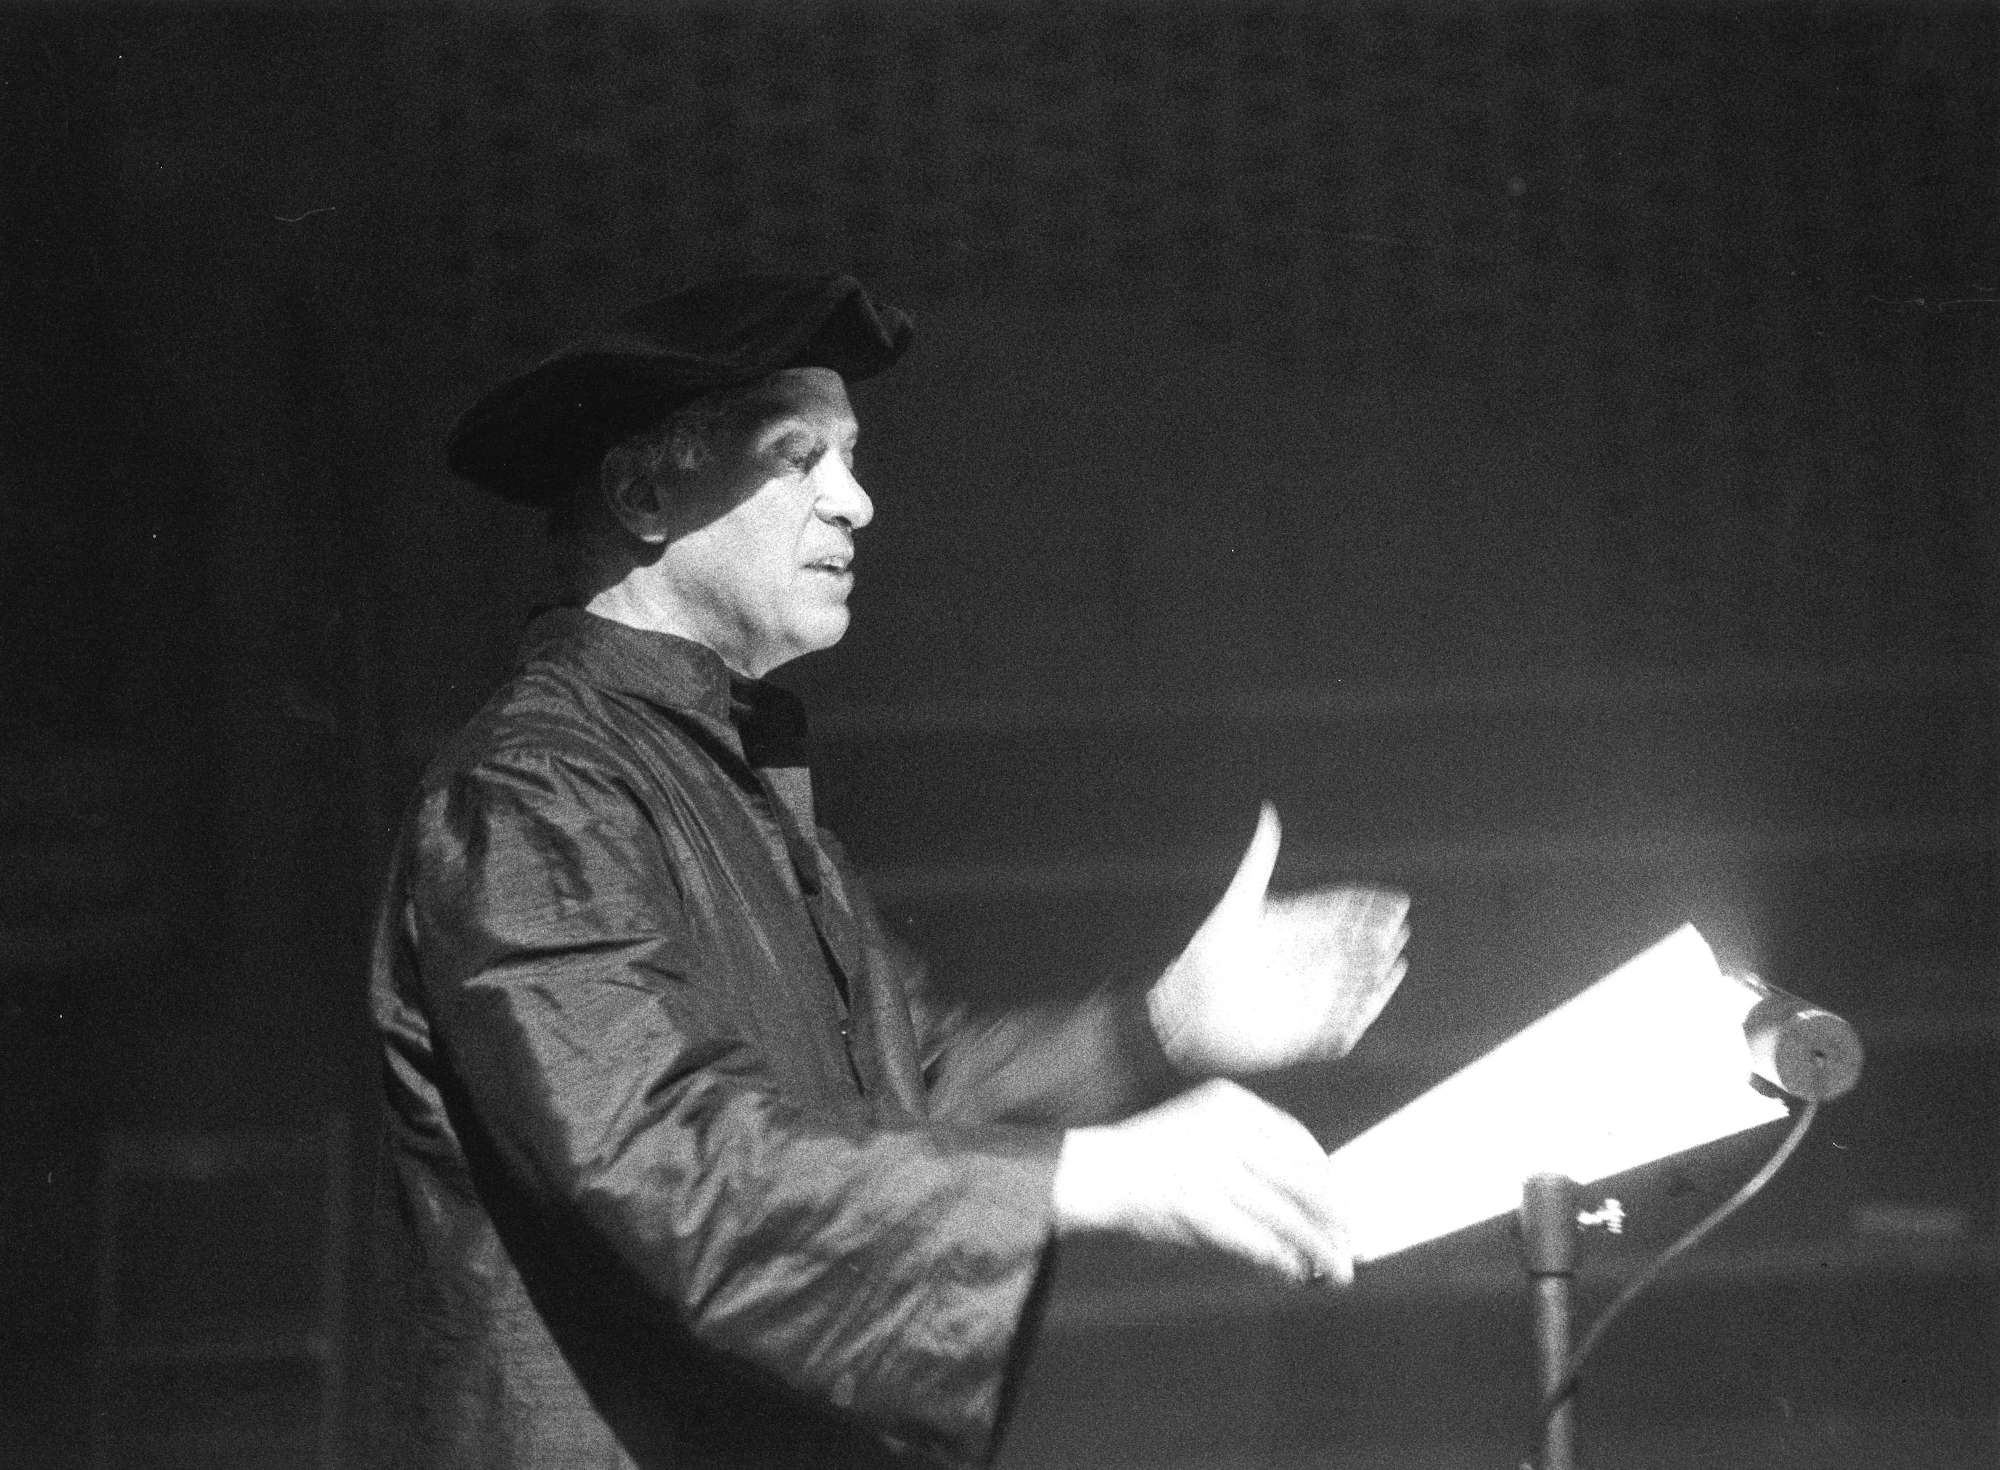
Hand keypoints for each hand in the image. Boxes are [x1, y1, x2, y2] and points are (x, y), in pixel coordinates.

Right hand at [1052, 1079, 1352, 1286]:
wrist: (1092, 1171)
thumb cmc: (1149, 1157)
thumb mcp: (1201, 1131)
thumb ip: (1248, 1156)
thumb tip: (1307, 1203)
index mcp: (1228, 1104)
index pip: (1295, 1139)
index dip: (1325, 1175)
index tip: (1341, 1203)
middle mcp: (1223, 1130)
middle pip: (1298, 1176)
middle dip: (1332, 1215)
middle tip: (1353, 1242)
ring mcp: (1208, 1166)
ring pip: (1281, 1212)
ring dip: (1314, 1247)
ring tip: (1335, 1270)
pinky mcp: (1194, 1204)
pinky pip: (1251, 1237)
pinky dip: (1277, 1258)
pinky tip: (1291, 1271)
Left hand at [1149, 803, 1408, 1074]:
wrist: (1187, 1011)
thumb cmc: (1207, 956)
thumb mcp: (1237, 905)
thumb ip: (1258, 862)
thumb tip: (1268, 812)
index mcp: (1291, 927)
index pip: (1338, 912)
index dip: (1367, 907)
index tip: (1394, 899)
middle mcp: (1303, 959)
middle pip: (1351, 945)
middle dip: (1377, 936)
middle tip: (1398, 924)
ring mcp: (1307, 993)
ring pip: (1354, 981)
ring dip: (1376, 971)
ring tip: (1395, 956)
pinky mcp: (1306, 1029)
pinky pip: (1346, 1021)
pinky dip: (1366, 1008)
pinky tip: (1379, 992)